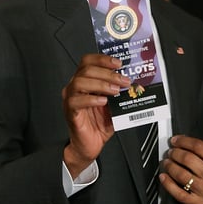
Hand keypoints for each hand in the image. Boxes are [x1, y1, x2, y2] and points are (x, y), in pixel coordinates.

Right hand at [62, 54, 128, 176]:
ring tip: (114, 91)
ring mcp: (71, 98)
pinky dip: (91, 99)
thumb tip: (132, 84)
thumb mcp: (114, 105)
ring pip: (80, 82)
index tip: (118, 63)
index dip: (103, 59)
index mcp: (86, 81)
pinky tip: (103, 101)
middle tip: (123, 80)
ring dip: (100, 84)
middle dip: (108, 73)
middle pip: (86, 70)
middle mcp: (76, 87)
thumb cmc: (99, 124)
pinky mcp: (70, 111)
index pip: (88, 61)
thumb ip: (119, 93)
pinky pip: (75, 101)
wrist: (90, 144)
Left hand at [159, 136, 202, 203]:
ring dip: (170, 166)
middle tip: (171, 152)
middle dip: (175, 153)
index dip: (183, 141)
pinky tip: (164, 177)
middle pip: (188, 159)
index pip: (199, 147)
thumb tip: (187, 144)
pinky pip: (178, 192)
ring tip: (167, 163)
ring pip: (181, 174)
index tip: (176, 140)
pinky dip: (168, 183)